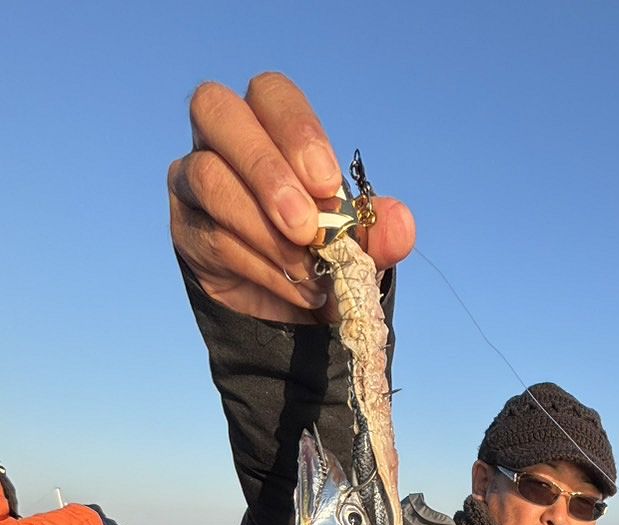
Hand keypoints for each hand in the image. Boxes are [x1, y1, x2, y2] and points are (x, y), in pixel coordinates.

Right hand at [167, 72, 416, 322]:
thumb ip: (379, 230)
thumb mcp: (360, 244)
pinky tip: (295, 286)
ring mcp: (193, 179)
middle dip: (266, 170)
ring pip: (209, 179)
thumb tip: (400, 223)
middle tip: (306, 228)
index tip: (328, 186)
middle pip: (216, 110)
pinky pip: (213, 237)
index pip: (270, 93)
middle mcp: (221, 137)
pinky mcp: (186, 228)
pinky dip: (261, 267)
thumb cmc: (325, 250)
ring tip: (309, 271)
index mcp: (268, 121)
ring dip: (264, 230)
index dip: (296, 131)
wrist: (294, 305)